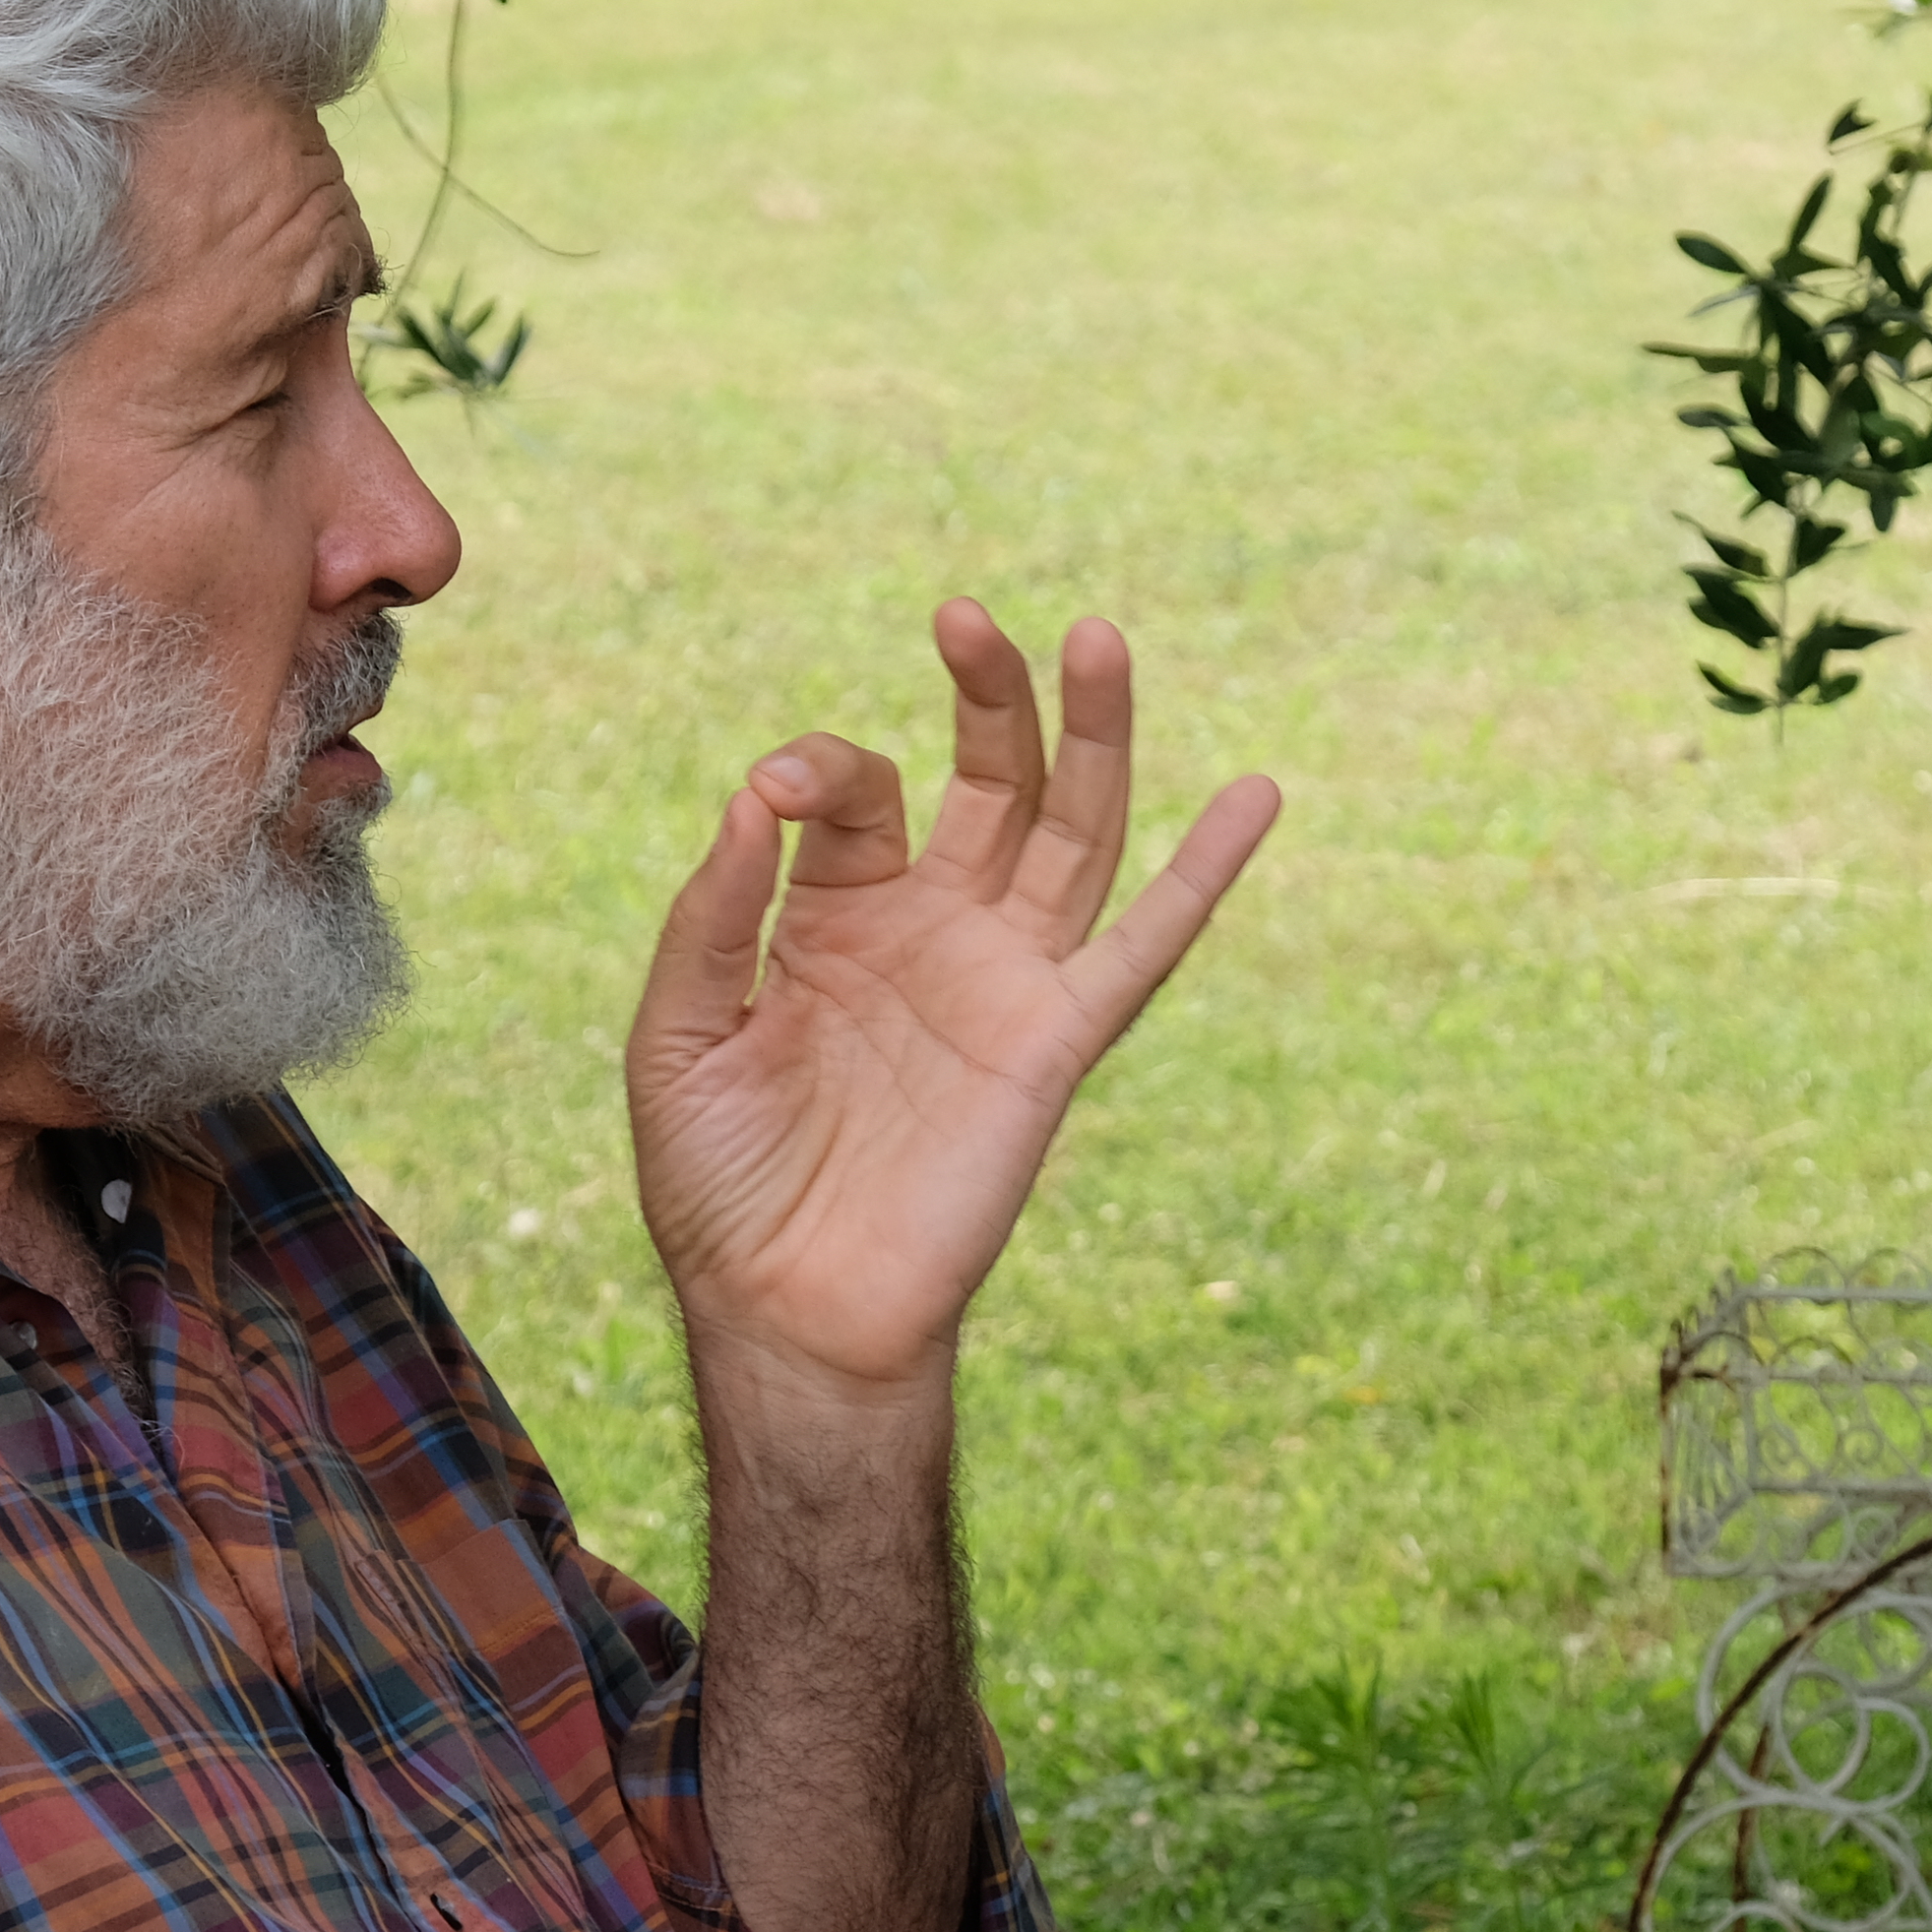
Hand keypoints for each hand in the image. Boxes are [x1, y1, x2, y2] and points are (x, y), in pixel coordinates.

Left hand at [623, 601, 1278, 1403]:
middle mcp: (932, 931)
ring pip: (1074, 831)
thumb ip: (711, 918)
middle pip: (990, 779)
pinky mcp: (1054, 1043)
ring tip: (1097, 636)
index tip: (772, 796)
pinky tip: (1256, 794)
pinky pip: (1144, 949)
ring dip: (1093, 734)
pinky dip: (1205, 874)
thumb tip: (753, 798)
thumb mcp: (675, 1038)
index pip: (855, 794)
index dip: (819, 770)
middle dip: (987, 693)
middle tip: (964, 616)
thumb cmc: (721, 1187)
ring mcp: (1001, 980)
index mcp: (834, 916)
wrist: (787, 1315)